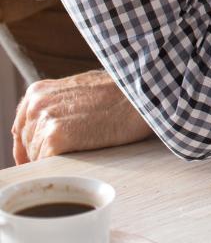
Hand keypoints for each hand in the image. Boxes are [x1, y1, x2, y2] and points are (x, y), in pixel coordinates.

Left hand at [12, 69, 153, 163]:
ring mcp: (45, 121)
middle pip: (28, 144)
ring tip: (81, 154)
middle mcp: (36, 104)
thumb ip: (60, 104)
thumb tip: (54, 126)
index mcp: (39, 91)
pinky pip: (46, 165)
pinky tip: (80, 160)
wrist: (143, 95)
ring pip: (36, 157)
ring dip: (54, 161)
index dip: (29, 146)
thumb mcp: (82, 88)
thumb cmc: (123, 92)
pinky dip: (60, 168)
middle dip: (44, 153)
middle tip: (70, 156)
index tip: (37, 158)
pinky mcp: (56, 138)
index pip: (21, 128)